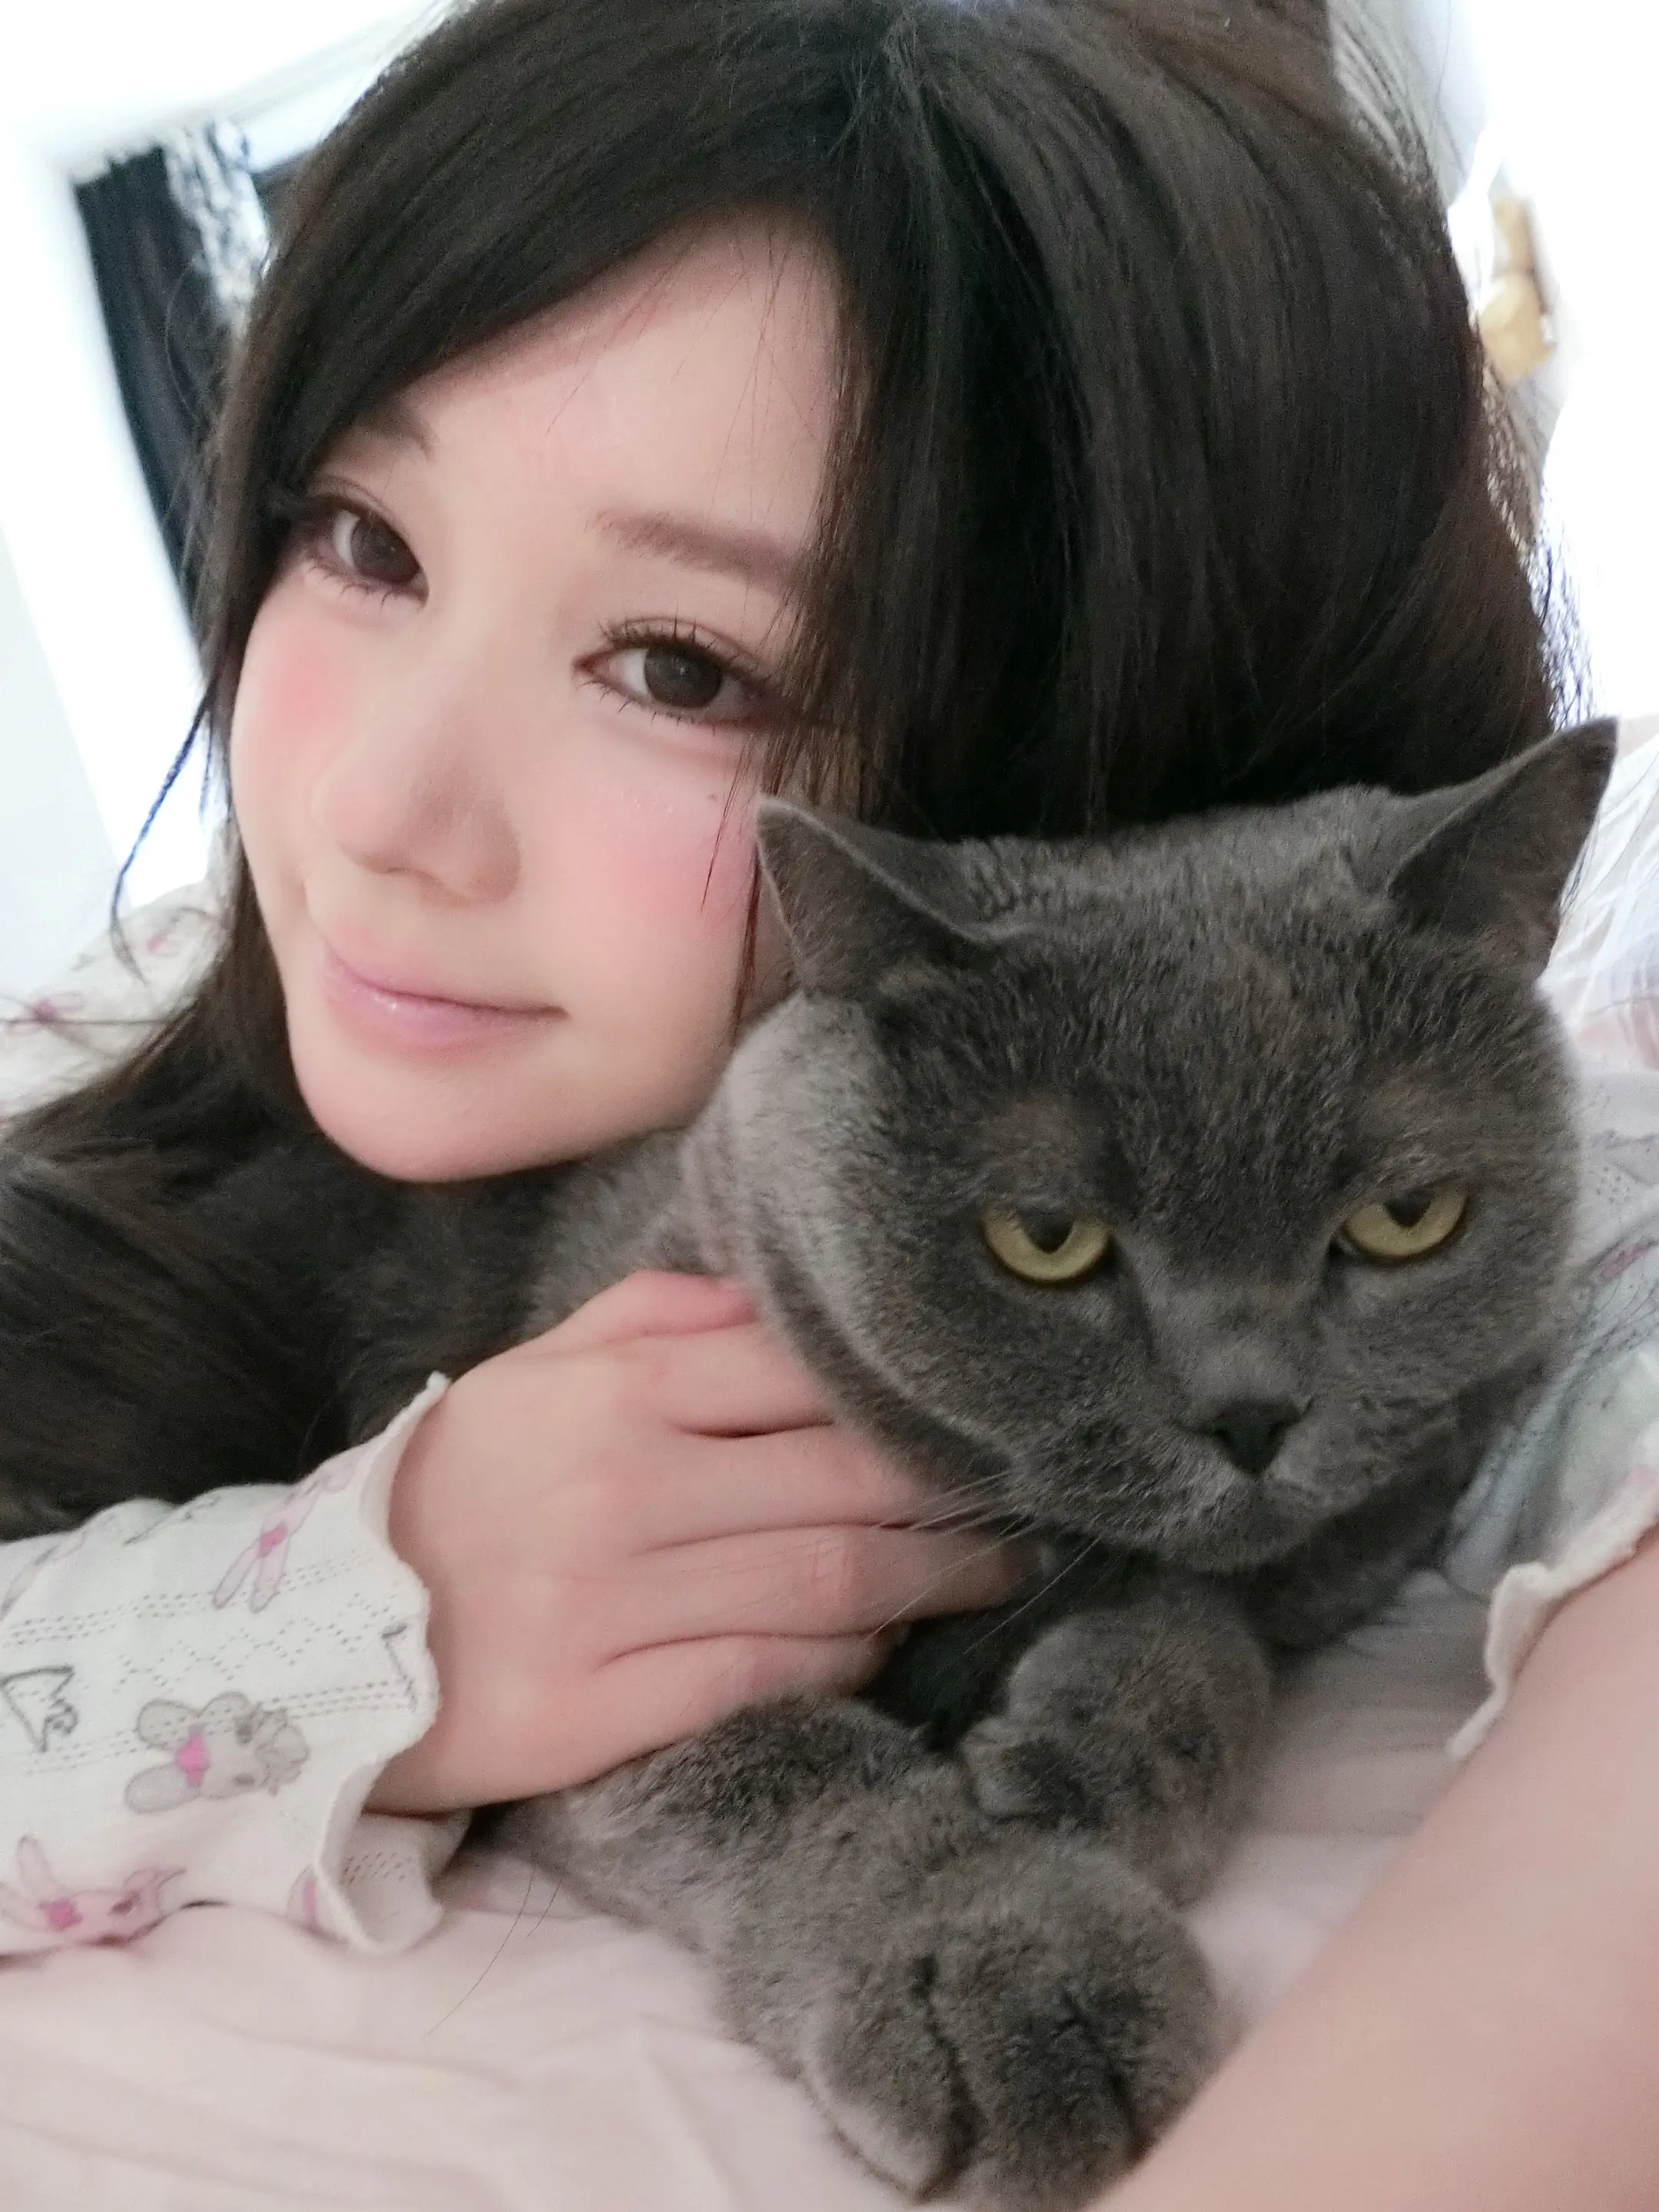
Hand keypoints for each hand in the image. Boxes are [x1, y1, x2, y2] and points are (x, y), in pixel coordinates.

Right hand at [371, 1271, 1025, 1813]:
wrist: (318, 1643)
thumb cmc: (458, 1492)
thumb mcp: (530, 1373)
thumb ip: (651, 1316)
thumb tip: (772, 1293)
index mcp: (612, 1394)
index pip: (801, 1372)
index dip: (909, 1392)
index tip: (980, 1408)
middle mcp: (621, 1487)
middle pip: (844, 1482)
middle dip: (951, 1496)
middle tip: (1020, 1502)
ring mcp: (610, 1603)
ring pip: (826, 1584)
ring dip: (928, 1582)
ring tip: (988, 1575)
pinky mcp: (601, 1710)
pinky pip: (768, 1676)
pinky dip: (847, 1663)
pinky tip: (884, 1646)